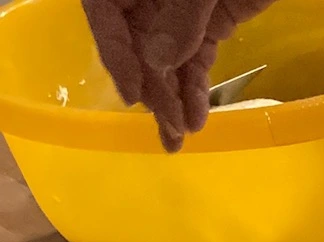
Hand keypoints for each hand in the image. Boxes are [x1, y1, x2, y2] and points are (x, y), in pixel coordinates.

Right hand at [81, 0, 270, 151]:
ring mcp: (177, 9)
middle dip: (151, 90)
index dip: (117, 57)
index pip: (104, 17)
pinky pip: (196, 60)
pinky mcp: (211, 21)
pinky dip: (196, 89)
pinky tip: (197, 118)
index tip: (133, 96)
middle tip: (168, 129)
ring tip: (178, 138)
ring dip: (172, 100)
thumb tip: (158, 61)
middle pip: (136, 45)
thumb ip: (181, 14)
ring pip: (166, 60)